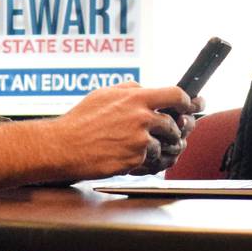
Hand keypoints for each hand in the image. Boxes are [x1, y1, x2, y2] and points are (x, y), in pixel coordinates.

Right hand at [57, 82, 195, 178]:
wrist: (63, 147)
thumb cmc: (79, 122)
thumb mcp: (103, 94)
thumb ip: (128, 89)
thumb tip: (145, 88)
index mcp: (135, 97)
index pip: (176, 95)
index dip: (187, 102)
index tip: (188, 107)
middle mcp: (141, 117)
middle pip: (174, 124)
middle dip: (171, 131)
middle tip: (164, 135)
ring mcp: (140, 139)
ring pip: (164, 144)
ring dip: (156, 148)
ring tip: (138, 147)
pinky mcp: (135, 158)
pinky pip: (150, 161)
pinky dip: (143, 162)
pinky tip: (128, 158)